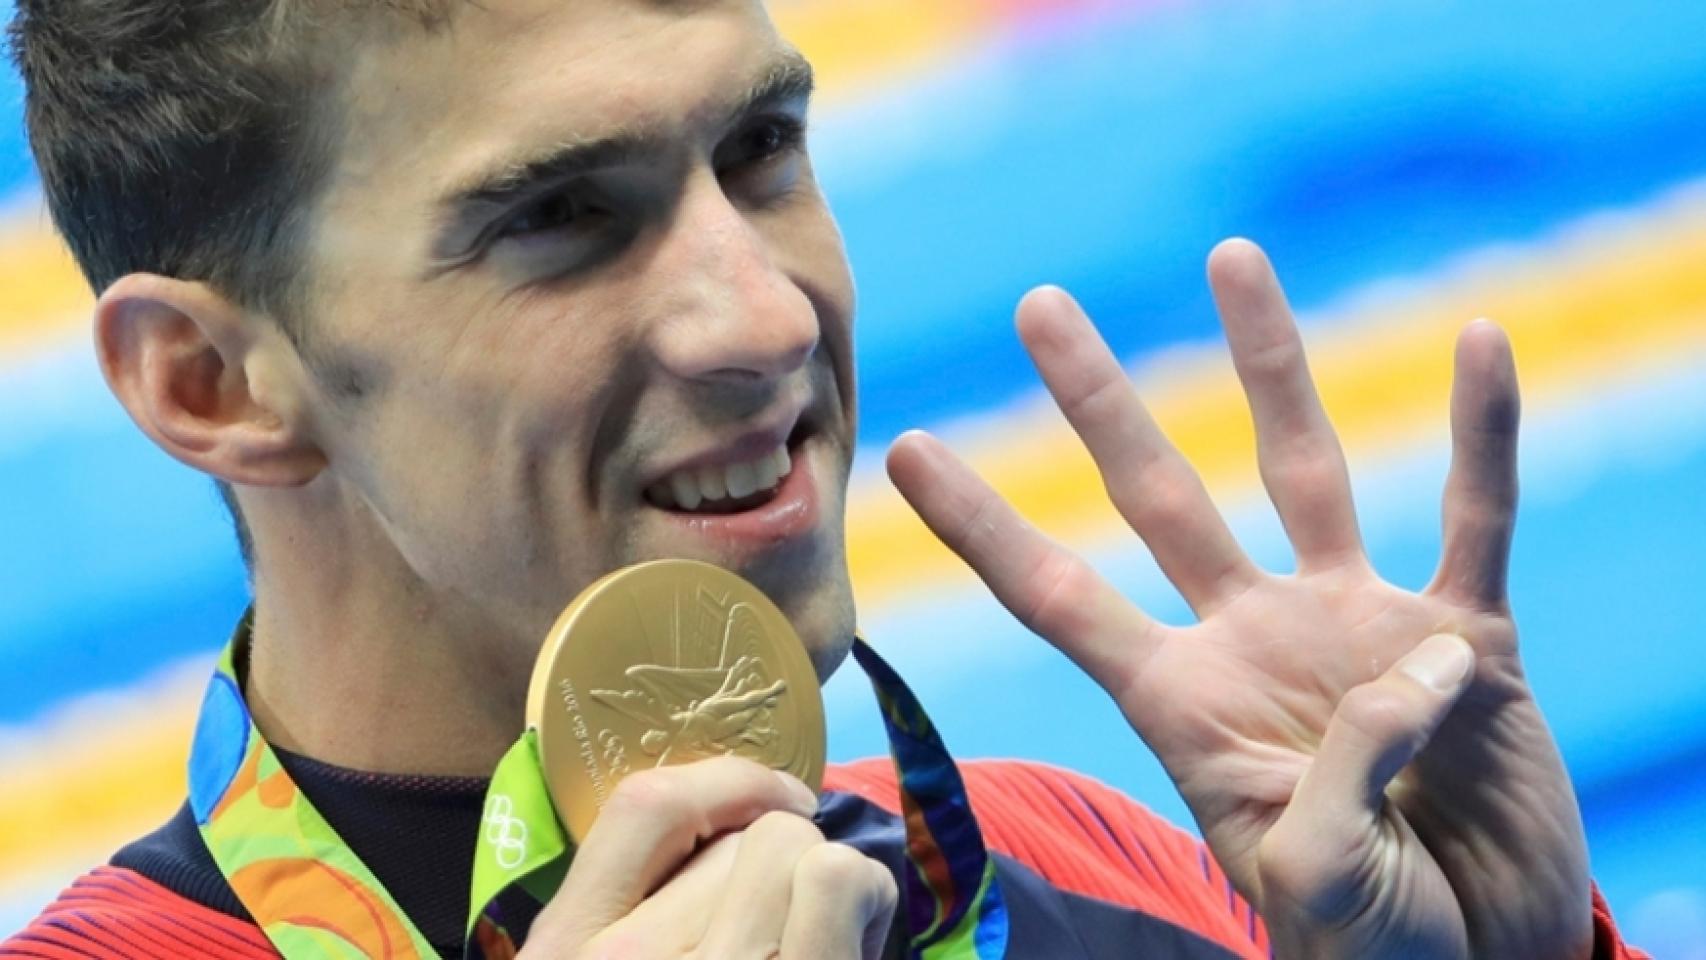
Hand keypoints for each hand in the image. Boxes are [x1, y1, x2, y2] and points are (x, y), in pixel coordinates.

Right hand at [520, 757, 896, 958]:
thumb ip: (637, 918)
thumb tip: (728, 824)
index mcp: (566, 952)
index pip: (644, 809)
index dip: (729, 782)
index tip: (781, 798)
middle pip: (743, 833)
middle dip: (785, 869)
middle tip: (796, 932)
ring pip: (794, 844)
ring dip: (836, 885)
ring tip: (828, 944)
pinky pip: (837, 877)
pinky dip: (867, 903)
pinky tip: (860, 941)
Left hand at [887, 240, 1591, 958]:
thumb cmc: (1369, 940)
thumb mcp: (1317, 878)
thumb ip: (1343, 770)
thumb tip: (1416, 660)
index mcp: (1179, 702)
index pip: (1057, 596)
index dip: (985, 526)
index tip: (911, 447)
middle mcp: (1251, 638)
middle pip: (1159, 494)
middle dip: (1098, 400)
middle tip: (1039, 302)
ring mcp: (1355, 625)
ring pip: (1303, 467)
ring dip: (1268, 361)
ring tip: (1230, 256)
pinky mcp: (1464, 635)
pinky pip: (1474, 515)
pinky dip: (1482, 433)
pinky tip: (1481, 341)